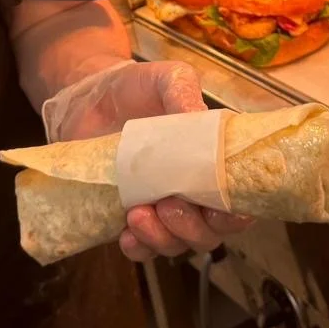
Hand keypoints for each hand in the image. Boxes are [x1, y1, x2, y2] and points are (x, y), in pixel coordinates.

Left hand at [41, 61, 252, 262]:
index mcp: (213, 162)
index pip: (238, 203)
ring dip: (163, 238)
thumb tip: (197, 117)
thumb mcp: (167, 78)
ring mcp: (161, 209)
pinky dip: (138, 248)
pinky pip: (142, 249)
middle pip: (209, 233)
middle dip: (192, 228)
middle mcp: (193, 193)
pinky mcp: (130, 218)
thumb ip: (183, 92)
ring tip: (139, 214)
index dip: (233, 215)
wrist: (90, 99)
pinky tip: (126, 235)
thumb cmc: (138, 88)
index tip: (215, 208)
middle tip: (169, 204)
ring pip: (176, 244)